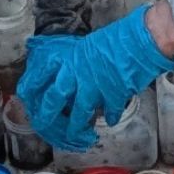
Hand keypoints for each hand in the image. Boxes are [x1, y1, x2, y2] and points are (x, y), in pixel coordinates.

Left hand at [25, 7, 169, 151]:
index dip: (31, 93)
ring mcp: (93, 87)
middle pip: (52, 103)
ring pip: (77, 115)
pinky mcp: (111, 97)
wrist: (141, 40)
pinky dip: (110, 118)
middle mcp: (75, 74)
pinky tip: (110, 120)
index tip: (31, 103)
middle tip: (49, 129)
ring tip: (80, 136)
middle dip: (48, 120)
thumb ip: (75, 61)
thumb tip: (66, 68)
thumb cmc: (118, 37)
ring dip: (77, 129)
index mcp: (67, 59)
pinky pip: (107, 114)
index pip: (38, 79)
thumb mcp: (88, 45)